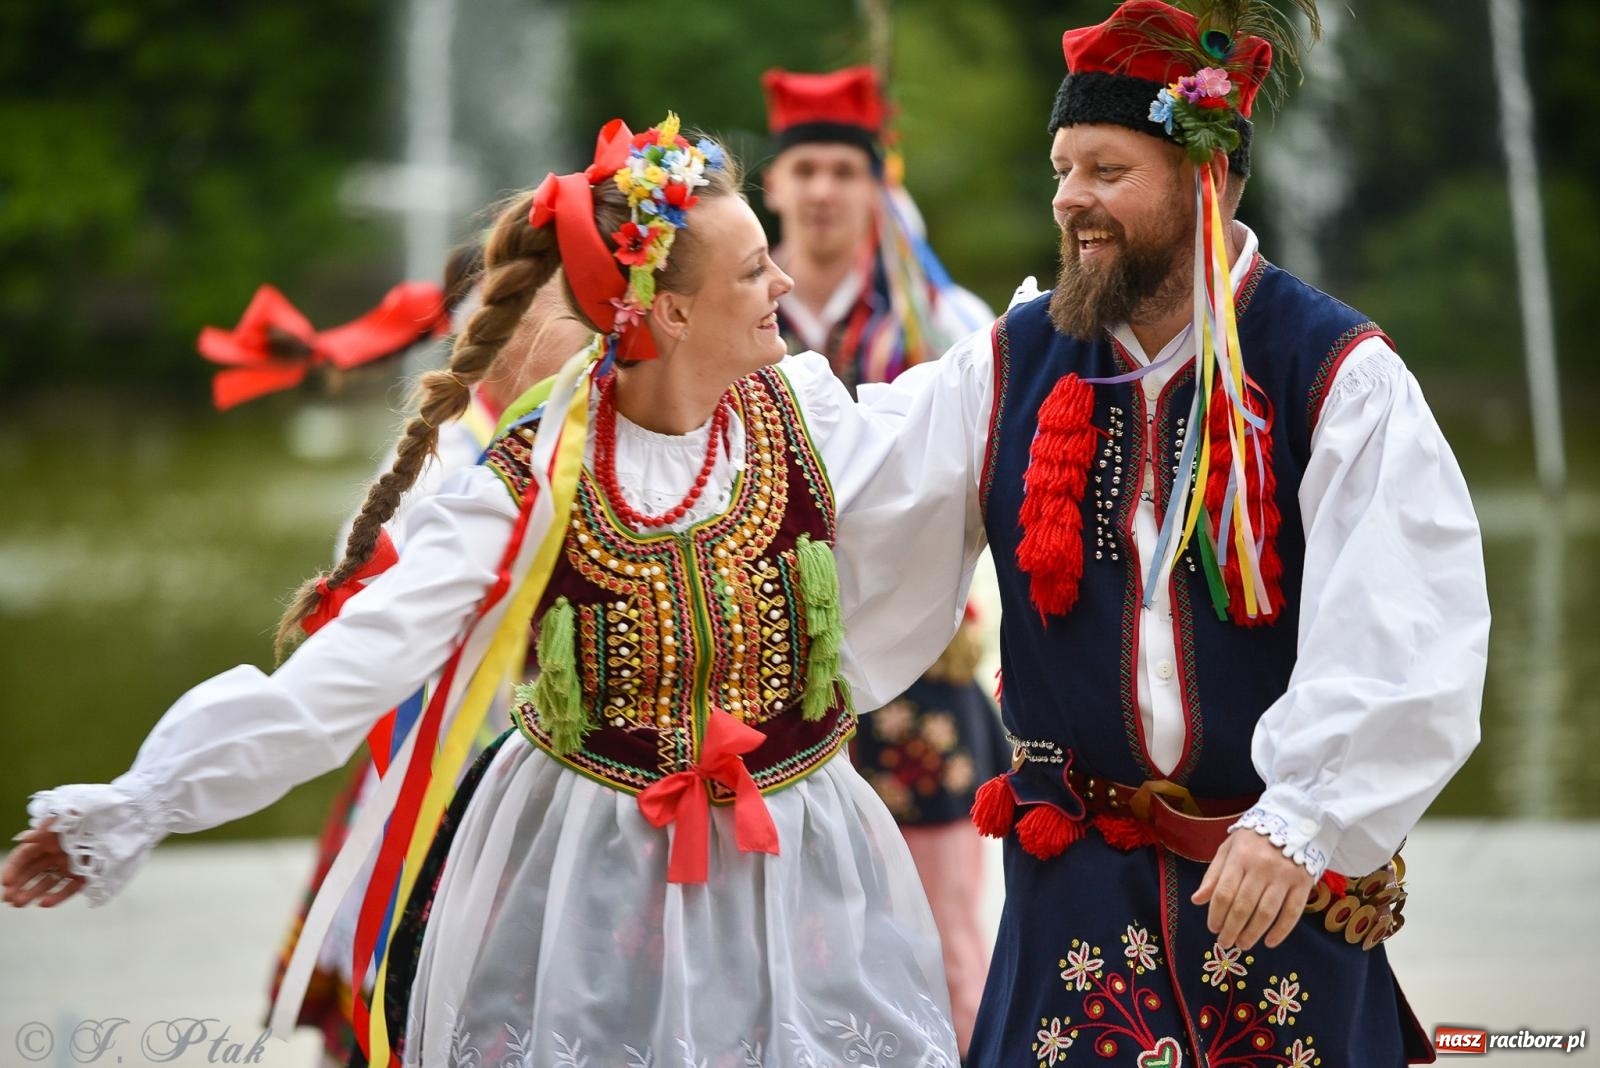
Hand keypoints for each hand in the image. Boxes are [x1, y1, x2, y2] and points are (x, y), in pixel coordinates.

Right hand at [2, 820, 86, 907]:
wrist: (119, 822)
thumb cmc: (92, 814)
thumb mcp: (67, 815)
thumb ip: (46, 826)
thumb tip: (24, 838)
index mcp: (49, 839)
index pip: (25, 855)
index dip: (14, 868)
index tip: (6, 882)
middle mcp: (57, 853)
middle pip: (33, 871)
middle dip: (19, 885)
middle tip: (9, 899)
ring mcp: (70, 865)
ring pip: (47, 882)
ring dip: (32, 893)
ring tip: (19, 904)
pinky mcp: (85, 875)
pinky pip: (69, 888)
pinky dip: (57, 896)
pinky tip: (44, 903)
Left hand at [1191, 828, 1313, 950]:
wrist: (1294, 820)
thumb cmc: (1255, 838)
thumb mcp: (1229, 848)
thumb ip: (1213, 875)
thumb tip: (1197, 900)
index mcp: (1239, 857)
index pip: (1224, 893)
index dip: (1216, 915)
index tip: (1212, 928)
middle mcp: (1261, 867)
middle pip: (1243, 906)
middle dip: (1231, 929)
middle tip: (1225, 943)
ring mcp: (1284, 876)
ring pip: (1266, 913)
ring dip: (1252, 934)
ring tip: (1242, 944)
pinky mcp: (1303, 883)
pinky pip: (1292, 913)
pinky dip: (1280, 932)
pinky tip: (1269, 942)